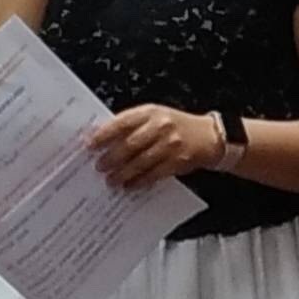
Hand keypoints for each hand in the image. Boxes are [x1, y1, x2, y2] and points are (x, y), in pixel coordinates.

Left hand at [86, 105, 223, 189]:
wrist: (208, 136)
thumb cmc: (175, 126)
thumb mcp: (154, 117)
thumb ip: (132, 125)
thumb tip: (104, 138)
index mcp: (150, 112)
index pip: (122, 122)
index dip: (104, 134)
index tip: (90, 144)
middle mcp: (160, 127)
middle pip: (130, 144)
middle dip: (111, 157)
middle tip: (99, 166)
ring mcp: (170, 145)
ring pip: (140, 162)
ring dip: (123, 173)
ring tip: (110, 180)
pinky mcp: (177, 161)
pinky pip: (154, 174)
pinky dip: (139, 181)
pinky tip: (129, 186)